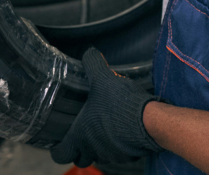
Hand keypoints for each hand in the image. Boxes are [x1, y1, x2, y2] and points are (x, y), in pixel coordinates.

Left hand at [50, 48, 161, 166]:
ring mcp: (111, 154)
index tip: (60, 143)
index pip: (60, 154)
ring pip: (101, 154)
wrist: (149, 121)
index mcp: (79, 136)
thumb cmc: (120, 104)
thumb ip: (93, 64)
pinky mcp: (129, 155)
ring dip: (101, 144)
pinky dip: (120, 144)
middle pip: (80, 157)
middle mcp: (93, 149)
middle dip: (81, 148)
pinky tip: (125, 129)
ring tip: (108, 127)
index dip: (59, 148)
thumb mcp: (103, 78)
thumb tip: (89, 52)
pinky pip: (120, 153)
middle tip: (84, 134)